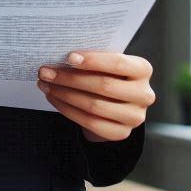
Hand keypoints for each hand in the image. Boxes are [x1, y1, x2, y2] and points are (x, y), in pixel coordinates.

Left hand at [36, 52, 154, 142]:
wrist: (114, 105)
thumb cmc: (107, 76)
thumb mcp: (105, 65)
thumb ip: (92, 61)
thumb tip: (62, 58)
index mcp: (143, 69)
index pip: (118, 63)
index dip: (93, 60)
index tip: (68, 57)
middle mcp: (144, 94)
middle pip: (103, 86)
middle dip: (70, 78)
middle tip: (46, 72)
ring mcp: (135, 116)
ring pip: (95, 106)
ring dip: (65, 94)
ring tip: (46, 85)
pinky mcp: (121, 133)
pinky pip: (90, 122)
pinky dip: (67, 109)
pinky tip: (54, 99)